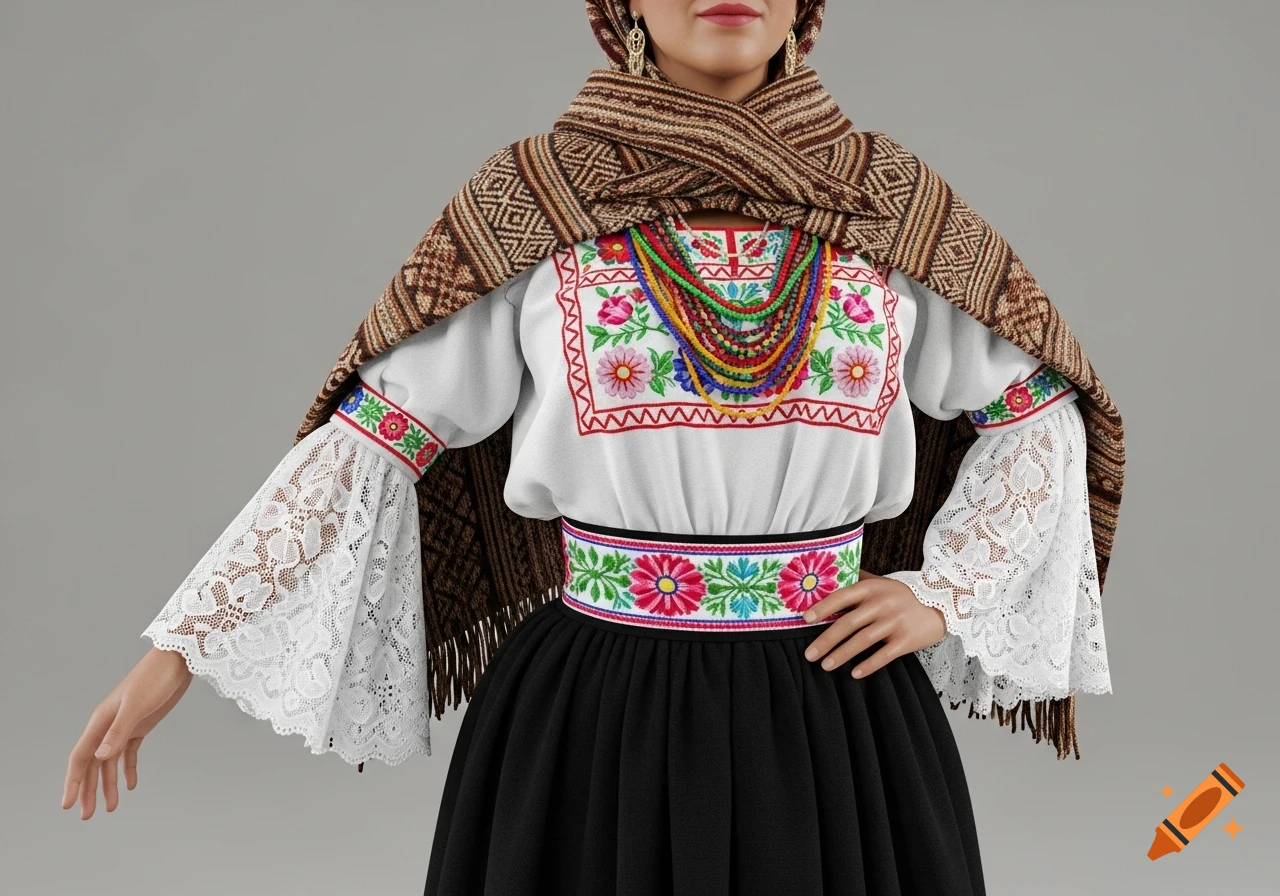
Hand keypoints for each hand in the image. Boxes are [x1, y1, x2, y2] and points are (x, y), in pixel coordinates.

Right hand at [62, 647, 193, 819]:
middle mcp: (108, 726)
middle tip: (87, 816)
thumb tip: (100, 757)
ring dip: (108, 784)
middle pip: (93, 764)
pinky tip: (130, 785)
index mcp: (101, 721)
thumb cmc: (155, 678)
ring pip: (110, 761)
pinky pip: (129, 752)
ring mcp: (124, 726)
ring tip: (110, 808)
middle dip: (88, 790)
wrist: (177, 661)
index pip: (81, 758)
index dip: (73, 782)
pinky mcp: (141, 725)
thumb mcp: (137, 706)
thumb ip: (118, 732)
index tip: (68, 805)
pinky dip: (128, 769)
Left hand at [802, 569, 946, 678]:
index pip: (842, 596)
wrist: (944, 604)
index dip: (822, 607)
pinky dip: (868, 665)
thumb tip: (827, 580)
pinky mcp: (907, 639)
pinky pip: (884, 655)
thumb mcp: (882, 583)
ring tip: (826, 666)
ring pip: (863, 640)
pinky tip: (854, 673)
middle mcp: (882, 603)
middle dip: (826, 640)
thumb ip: (858, 581)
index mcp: (872, 588)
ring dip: (842, 654)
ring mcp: (895, 621)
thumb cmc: (903, 595)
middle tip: (809, 654)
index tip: (805, 619)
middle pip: (848, 623)